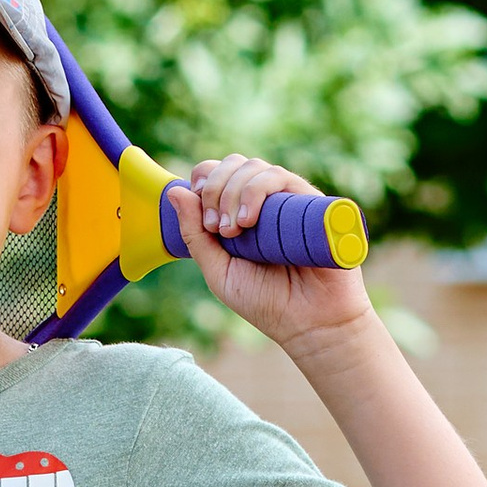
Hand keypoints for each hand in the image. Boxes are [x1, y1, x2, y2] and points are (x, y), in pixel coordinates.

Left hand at [169, 158, 372, 351]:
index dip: (203, 180)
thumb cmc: (266, 301)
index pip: (217, 173)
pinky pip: (282, 178)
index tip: (199, 211)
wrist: (310, 322)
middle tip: (216, 228)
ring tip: (233, 231)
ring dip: (233, 192)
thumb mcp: (218, 271)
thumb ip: (195, 235)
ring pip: (255, 168)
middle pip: (234, 164)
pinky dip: (258, 189)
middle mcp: (266, 201)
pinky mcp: (313, 203)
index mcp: (240, 212)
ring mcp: (289, 200)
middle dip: (215, 189)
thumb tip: (174, 192)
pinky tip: (249, 220)